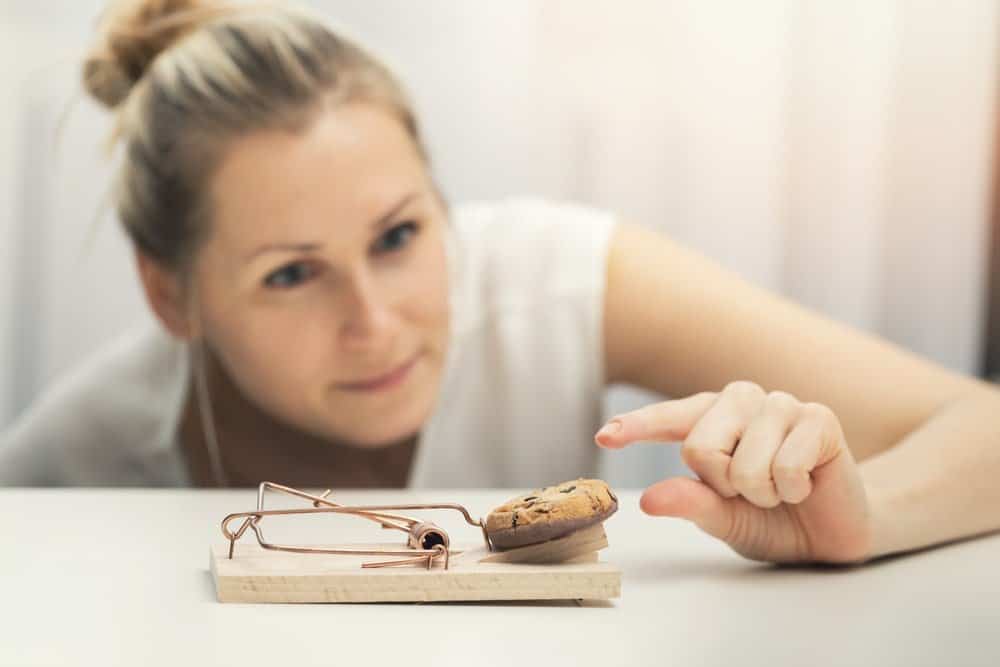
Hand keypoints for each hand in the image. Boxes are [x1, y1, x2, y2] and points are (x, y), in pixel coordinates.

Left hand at [595, 382, 870, 562]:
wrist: (832, 533)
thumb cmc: (772, 518)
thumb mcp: (724, 518)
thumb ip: (691, 503)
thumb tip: (648, 499)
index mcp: (711, 419)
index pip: (669, 419)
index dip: (636, 427)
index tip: (604, 436)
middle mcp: (742, 401)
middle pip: (699, 447)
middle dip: (723, 486)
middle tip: (750, 493)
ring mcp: (780, 405)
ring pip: (744, 461)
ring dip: (762, 492)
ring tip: (779, 490)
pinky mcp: (818, 417)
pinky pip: (787, 463)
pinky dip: (792, 488)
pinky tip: (805, 485)